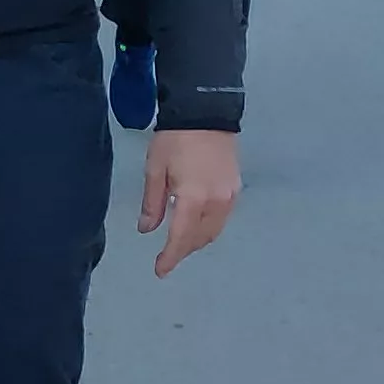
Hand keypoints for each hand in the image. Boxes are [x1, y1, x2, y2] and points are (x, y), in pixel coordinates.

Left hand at [138, 128, 238, 277]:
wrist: (205, 113)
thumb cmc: (174, 139)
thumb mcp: (155, 169)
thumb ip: (152, 203)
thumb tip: (147, 230)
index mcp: (192, 198)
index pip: (181, 238)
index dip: (170, 258)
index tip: (160, 271)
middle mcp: (216, 202)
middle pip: (199, 238)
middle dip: (183, 250)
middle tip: (167, 255)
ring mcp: (230, 196)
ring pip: (213, 231)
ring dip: (196, 241)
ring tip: (180, 242)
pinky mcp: (236, 189)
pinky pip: (222, 218)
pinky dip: (208, 227)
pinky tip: (195, 223)